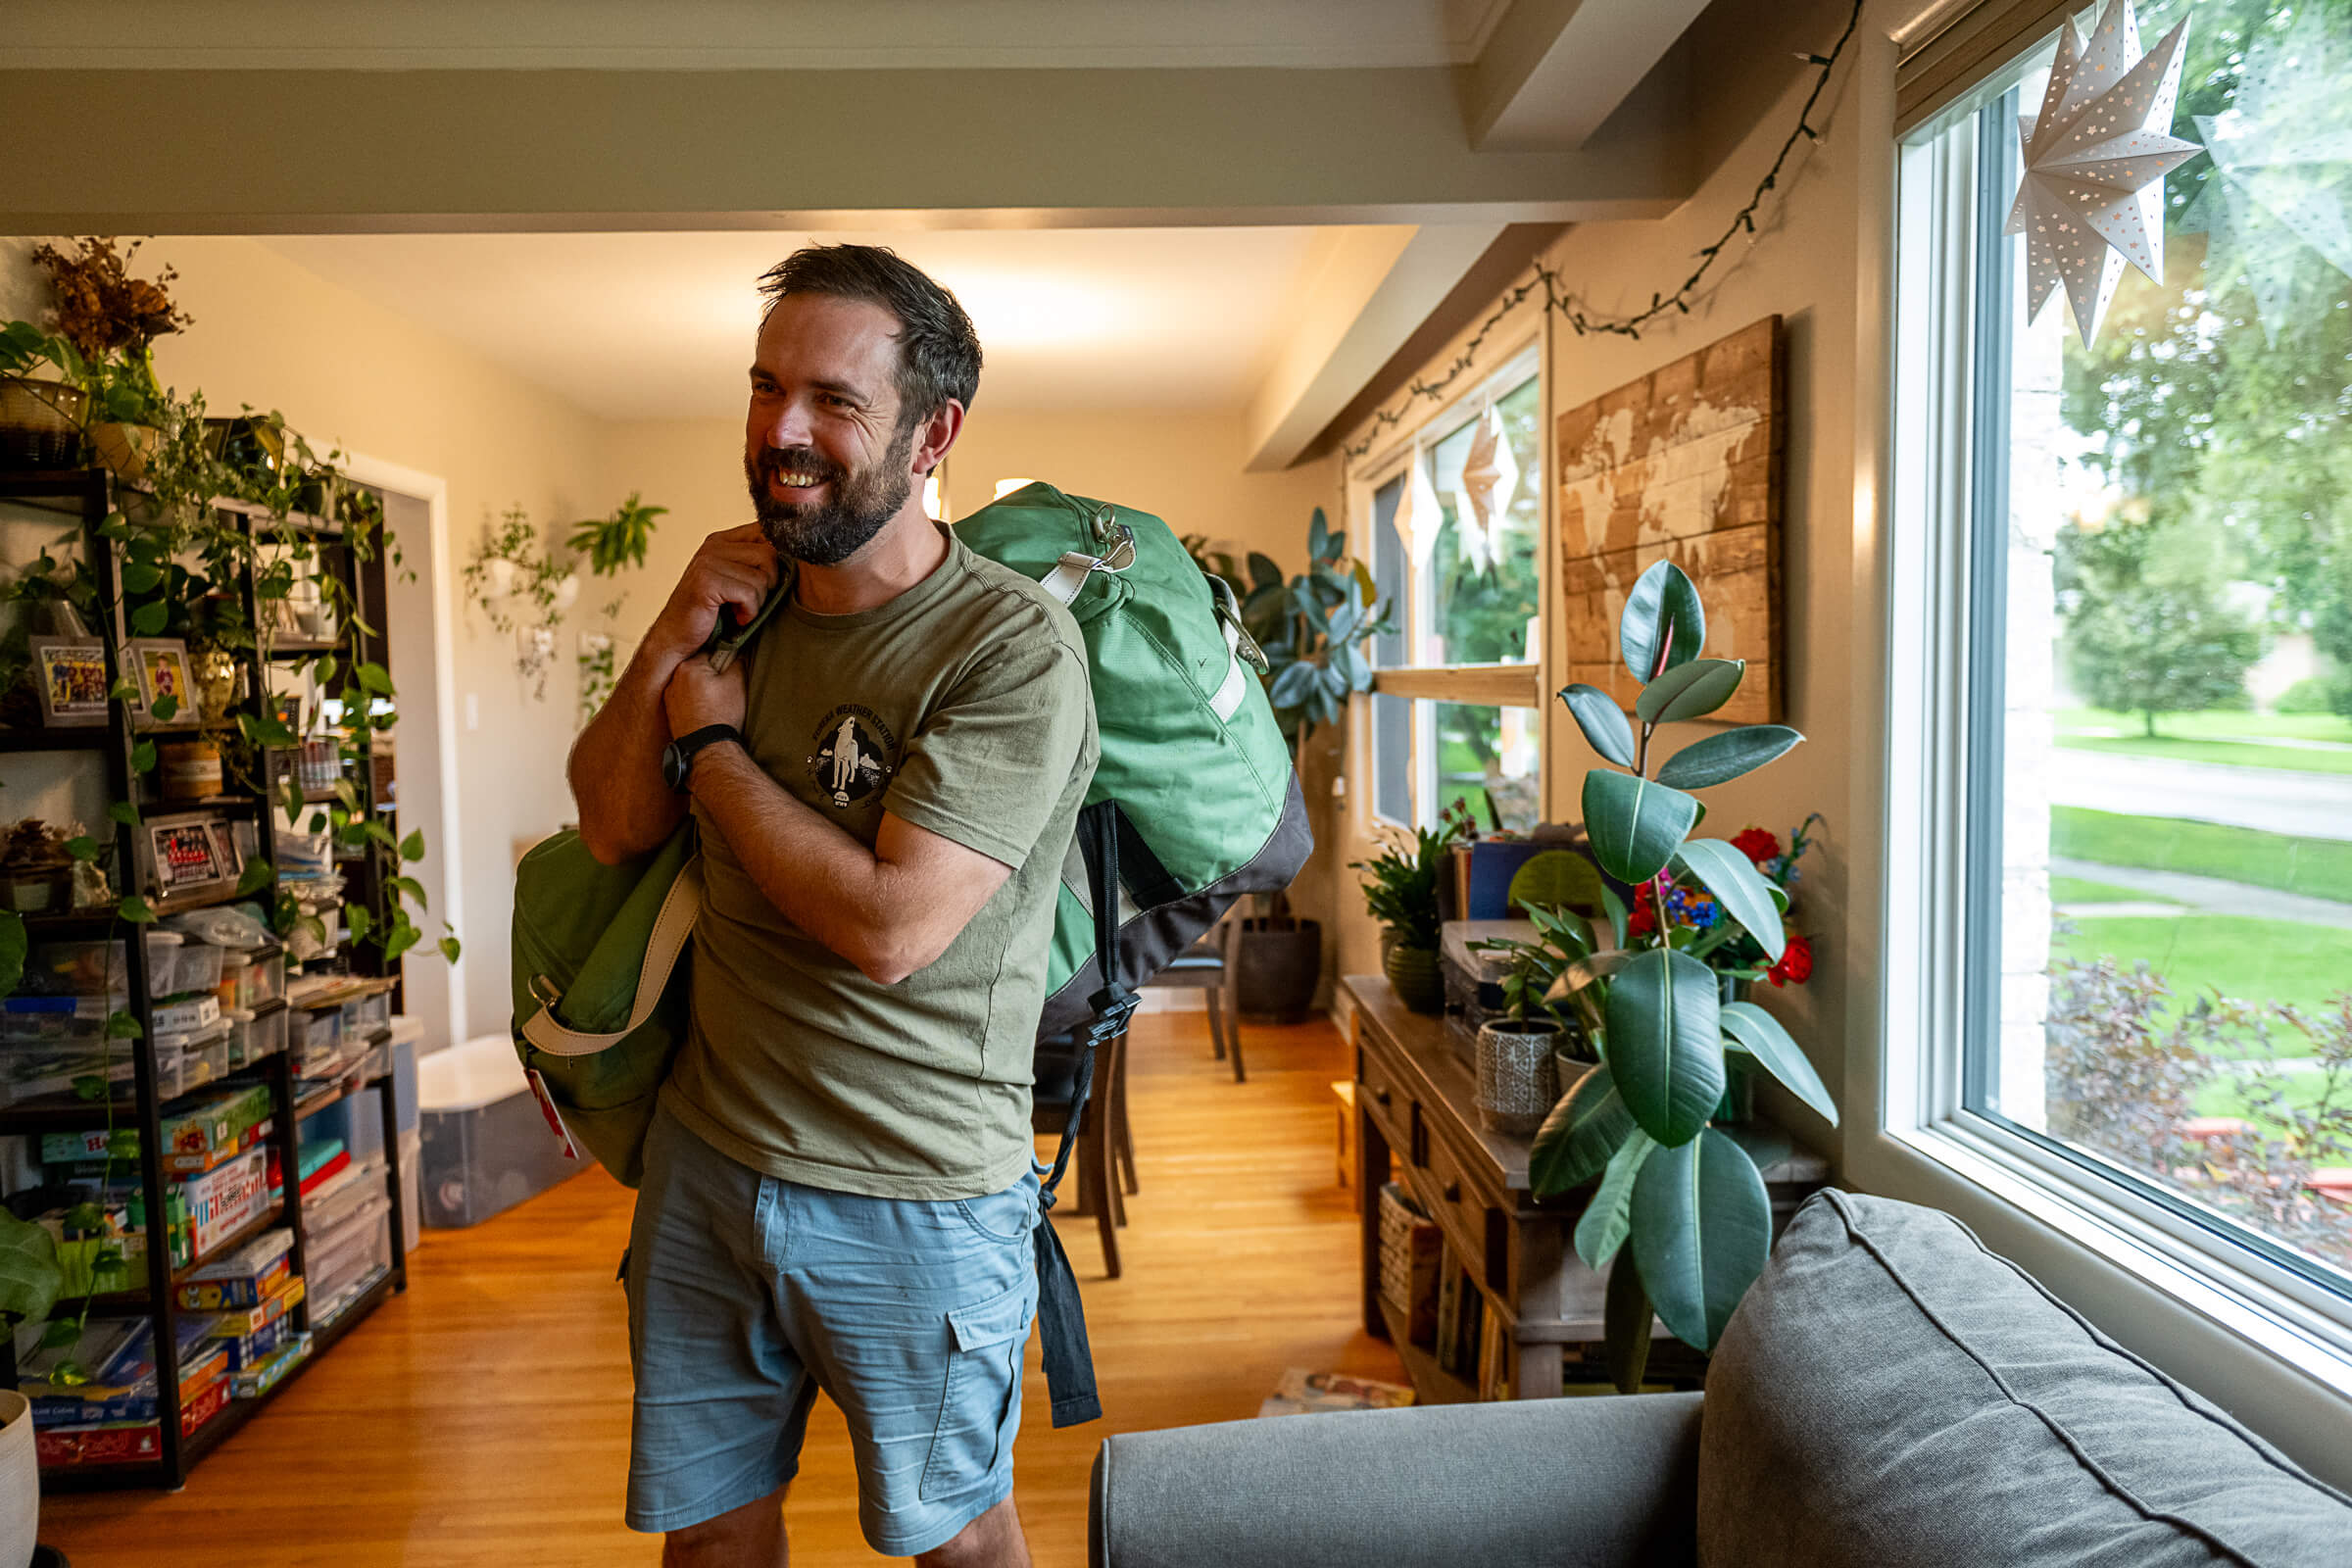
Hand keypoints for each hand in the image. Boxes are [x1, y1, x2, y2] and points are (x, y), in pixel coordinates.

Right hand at [647, 524, 779, 663]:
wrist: (678, 640)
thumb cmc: (715, 616)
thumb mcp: (739, 583)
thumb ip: (758, 565)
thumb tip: (799, 555)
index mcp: (723, 540)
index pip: (768, 533)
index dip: (777, 561)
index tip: (766, 584)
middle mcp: (714, 544)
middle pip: (771, 553)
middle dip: (768, 584)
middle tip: (749, 602)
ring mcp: (708, 560)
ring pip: (763, 576)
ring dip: (758, 601)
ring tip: (739, 610)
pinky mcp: (706, 580)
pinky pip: (750, 593)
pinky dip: (749, 612)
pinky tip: (735, 618)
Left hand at [664, 653, 745, 739]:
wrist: (708, 749)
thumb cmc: (722, 716)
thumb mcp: (738, 682)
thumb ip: (739, 660)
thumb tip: (739, 651)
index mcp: (689, 667)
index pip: (710, 652)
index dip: (725, 661)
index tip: (731, 672)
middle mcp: (673, 679)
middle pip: (698, 668)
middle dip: (712, 675)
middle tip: (724, 691)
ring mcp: (669, 697)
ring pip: (691, 684)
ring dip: (702, 689)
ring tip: (716, 704)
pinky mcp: (670, 712)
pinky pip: (685, 699)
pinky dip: (694, 702)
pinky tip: (706, 713)